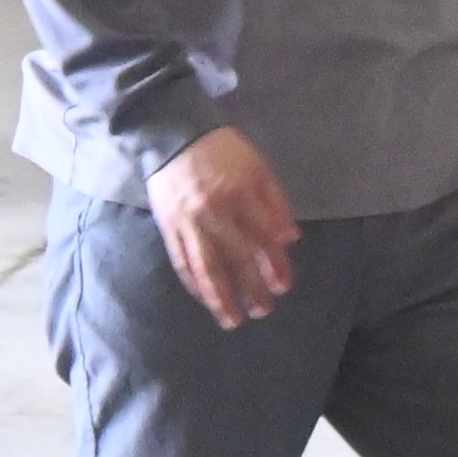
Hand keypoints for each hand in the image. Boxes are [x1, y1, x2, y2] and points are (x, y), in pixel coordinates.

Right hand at [144, 129, 299, 327]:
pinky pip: (182, 261)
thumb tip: (289, 240)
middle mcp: (213, 213)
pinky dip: (194, 284)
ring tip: (233, 319)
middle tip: (264, 310)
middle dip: (251, 288)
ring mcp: (187, 222)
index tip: (284, 287)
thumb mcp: (259, 168)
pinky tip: (205, 299)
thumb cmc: (224, 152)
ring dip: (220, 297)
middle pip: (236, 258)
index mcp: (241, 196)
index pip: (262, 239)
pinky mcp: (168, 227)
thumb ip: (276, 203)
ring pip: (205, 267)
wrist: (172, 137)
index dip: (274, 265)